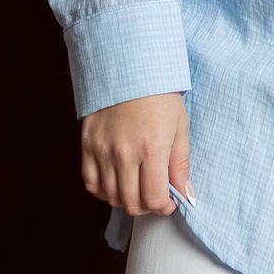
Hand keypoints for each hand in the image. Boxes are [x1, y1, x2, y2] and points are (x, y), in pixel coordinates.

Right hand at [80, 92, 192, 216]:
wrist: (129, 66)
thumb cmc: (159, 94)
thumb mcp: (179, 125)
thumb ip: (180, 163)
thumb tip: (186, 194)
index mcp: (152, 148)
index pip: (155, 198)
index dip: (164, 206)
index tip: (169, 201)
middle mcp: (125, 153)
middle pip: (132, 203)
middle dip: (147, 206)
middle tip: (154, 196)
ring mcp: (103, 150)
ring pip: (111, 197)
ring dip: (126, 199)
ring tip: (137, 187)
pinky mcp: (87, 145)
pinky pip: (91, 183)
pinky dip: (103, 190)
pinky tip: (116, 182)